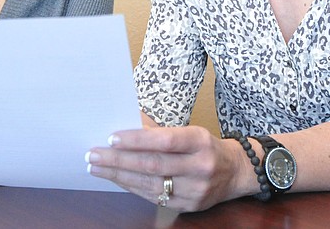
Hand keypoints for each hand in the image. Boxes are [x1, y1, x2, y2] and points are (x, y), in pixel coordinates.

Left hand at [85, 125, 249, 211]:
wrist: (236, 172)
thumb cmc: (204, 146)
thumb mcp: (190, 130)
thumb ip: (159, 130)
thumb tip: (126, 124)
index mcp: (200, 141)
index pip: (165, 140)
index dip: (137, 139)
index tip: (112, 137)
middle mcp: (200, 166)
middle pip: (153, 164)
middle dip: (119, 159)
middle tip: (94, 154)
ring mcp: (195, 190)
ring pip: (151, 183)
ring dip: (119, 175)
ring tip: (97, 167)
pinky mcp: (189, 206)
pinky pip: (154, 197)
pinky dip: (132, 186)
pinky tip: (116, 178)